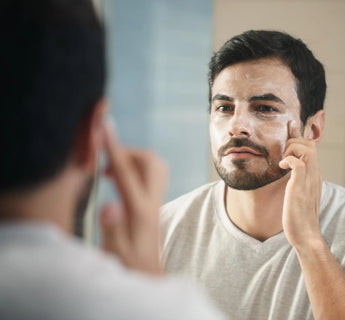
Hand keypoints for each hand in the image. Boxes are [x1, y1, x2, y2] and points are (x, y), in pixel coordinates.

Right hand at [100, 120, 167, 274]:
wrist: (149, 278)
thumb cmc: (129, 268)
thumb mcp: (116, 253)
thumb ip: (112, 228)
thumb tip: (109, 205)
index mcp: (140, 211)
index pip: (126, 172)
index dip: (113, 148)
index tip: (104, 126)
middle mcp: (152, 203)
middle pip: (151, 162)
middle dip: (129, 151)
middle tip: (105, 162)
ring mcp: (156, 203)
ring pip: (155, 167)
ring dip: (133, 160)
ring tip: (109, 172)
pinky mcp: (153, 206)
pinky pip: (151, 176)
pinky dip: (135, 170)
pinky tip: (117, 182)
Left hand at [279, 121, 322, 248]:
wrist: (306, 236)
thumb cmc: (299, 218)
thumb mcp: (300, 194)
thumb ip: (299, 181)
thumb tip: (295, 170)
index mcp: (314, 175)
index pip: (311, 148)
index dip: (300, 136)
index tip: (291, 126)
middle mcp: (314, 175)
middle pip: (311, 144)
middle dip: (295, 139)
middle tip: (283, 150)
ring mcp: (309, 180)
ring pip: (307, 149)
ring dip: (292, 149)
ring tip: (283, 161)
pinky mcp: (300, 187)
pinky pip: (299, 164)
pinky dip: (289, 160)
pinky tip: (281, 167)